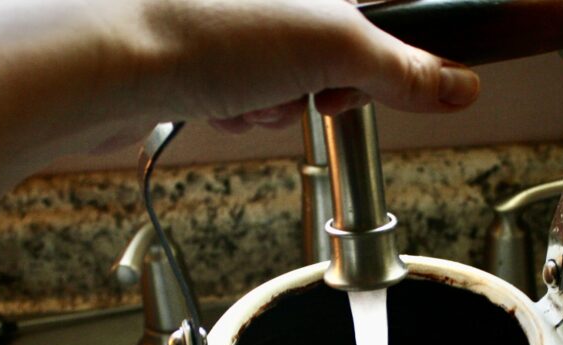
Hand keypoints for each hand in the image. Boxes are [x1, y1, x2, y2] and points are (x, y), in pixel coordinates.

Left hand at [140, 0, 478, 133]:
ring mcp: (237, 24)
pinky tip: (215, 105)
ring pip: (291, 82)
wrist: (102, 65)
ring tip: (245, 94)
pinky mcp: (205, 59)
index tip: (401, 80)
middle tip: (308, 91)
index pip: (387, 13)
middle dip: (324, 86)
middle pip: (339, 51)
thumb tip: (460, 84)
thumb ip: (405, 67)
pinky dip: (238, 113)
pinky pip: (246, 98)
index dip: (398, 54)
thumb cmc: (202, 30)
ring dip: (276, 106)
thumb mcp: (332, 46)